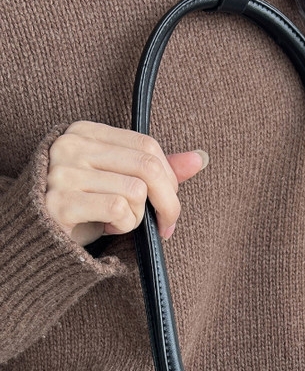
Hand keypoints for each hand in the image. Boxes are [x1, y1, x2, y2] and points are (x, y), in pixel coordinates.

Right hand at [44, 121, 208, 246]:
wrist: (38, 237)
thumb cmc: (83, 207)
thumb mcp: (119, 182)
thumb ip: (156, 169)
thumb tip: (200, 158)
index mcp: (86, 133)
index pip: (147, 146)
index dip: (169, 178)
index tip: (167, 203)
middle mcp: (72, 146)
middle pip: (148, 166)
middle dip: (168, 202)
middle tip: (165, 224)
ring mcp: (63, 173)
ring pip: (136, 191)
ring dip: (139, 217)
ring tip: (120, 221)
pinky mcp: (61, 202)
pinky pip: (119, 210)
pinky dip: (125, 226)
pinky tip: (108, 226)